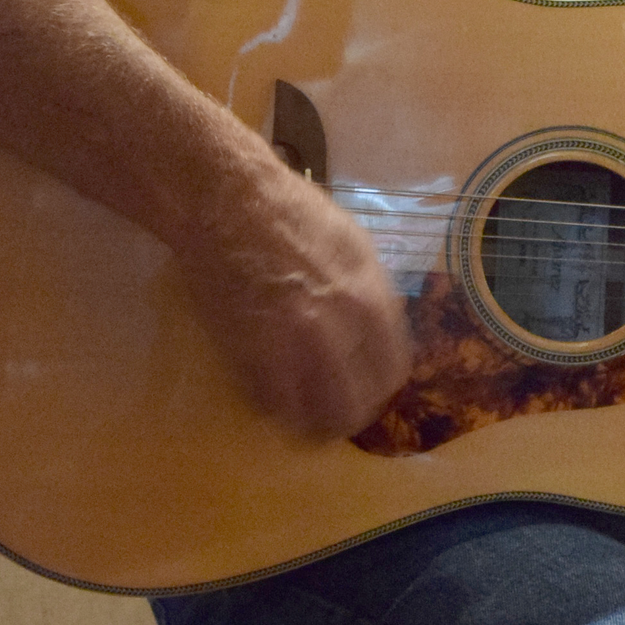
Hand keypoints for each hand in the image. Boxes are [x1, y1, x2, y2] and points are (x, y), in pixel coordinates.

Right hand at [177, 156, 413, 439]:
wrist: (232, 201)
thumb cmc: (295, 214)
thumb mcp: (356, 247)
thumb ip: (372, 295)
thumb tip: (378, 336)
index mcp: (372, 298)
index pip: (392, 371)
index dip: (378, 388)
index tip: (366, 390)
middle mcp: (339, 328)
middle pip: (354, 404)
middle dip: (346, 416)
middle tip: (332, 415)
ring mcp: (291, 344)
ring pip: (311, 415)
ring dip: (308, 422)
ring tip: (301, 417)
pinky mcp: (248, 352)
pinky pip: (267, 402)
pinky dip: (270, 406)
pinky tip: (269, 394)